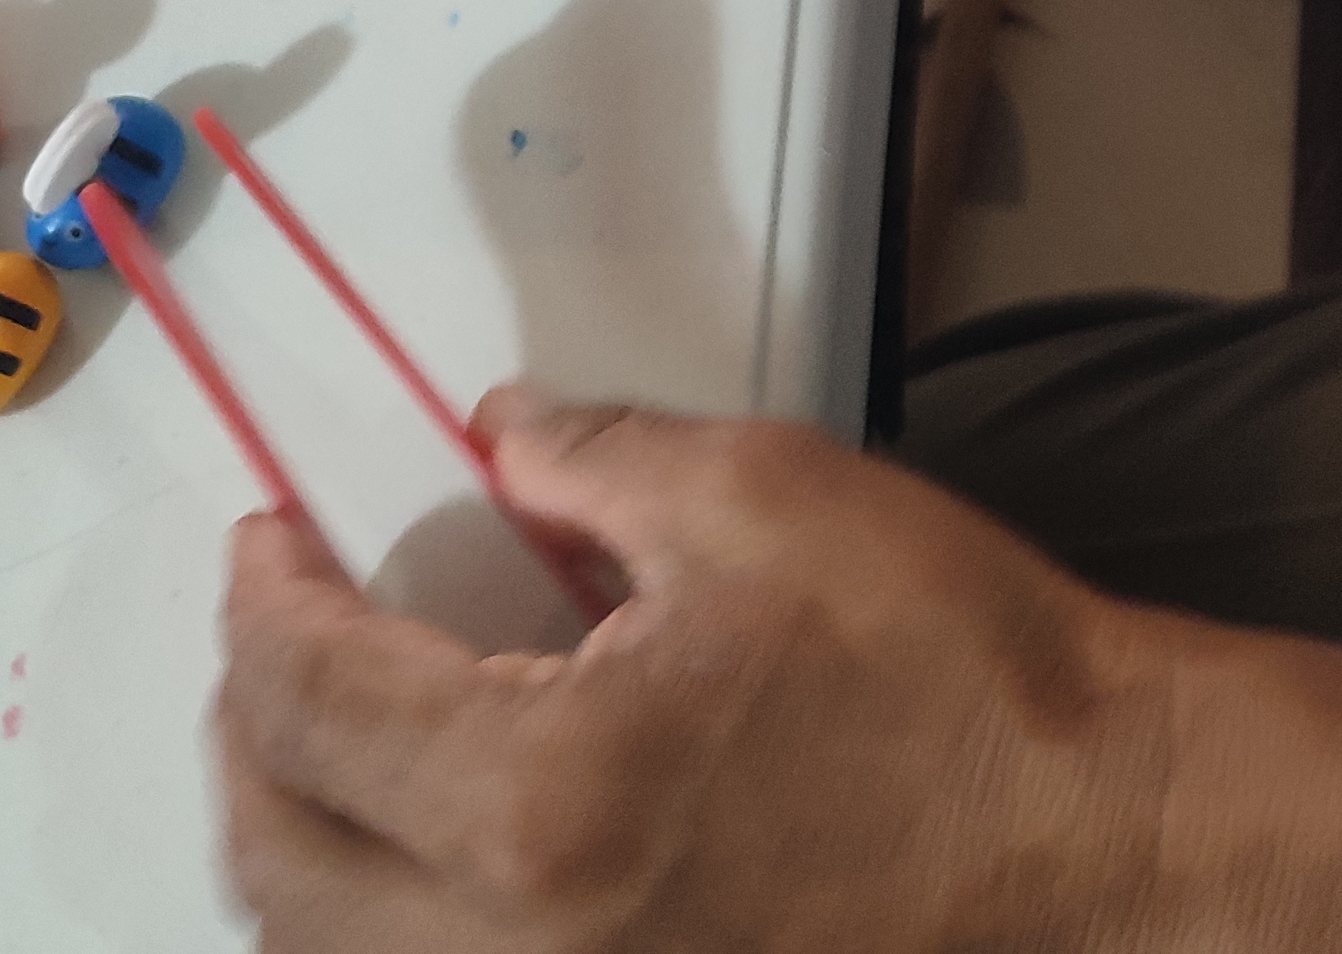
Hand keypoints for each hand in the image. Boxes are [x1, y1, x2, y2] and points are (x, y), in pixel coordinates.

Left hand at [217, 389, 1162, 950]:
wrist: (1091, 832)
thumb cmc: (949, 668)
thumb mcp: (764, 500)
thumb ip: (591, 461)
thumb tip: (494, 439)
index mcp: (533, 801)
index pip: (314, 704)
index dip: (267, 604)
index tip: (272, 539)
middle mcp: (508, 949)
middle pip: (279, 861)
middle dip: (250, 728)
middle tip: (279, 630)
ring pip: (328, 953)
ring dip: (297, 841)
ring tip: (328, 738)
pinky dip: (378, 922)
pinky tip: (424, 848)